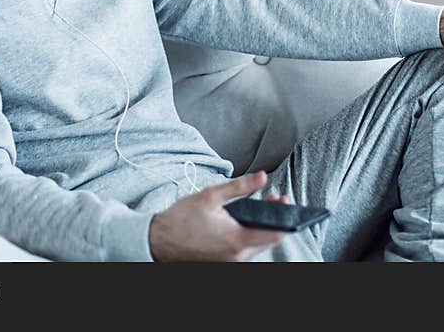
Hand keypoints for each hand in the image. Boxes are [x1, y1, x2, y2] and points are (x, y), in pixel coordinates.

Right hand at [148, 171, 288, 261]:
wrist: (158, 241)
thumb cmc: (181, 219)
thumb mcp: (211, 196)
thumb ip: (241, 187)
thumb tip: (263, 177)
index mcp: (238, 240)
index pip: (276, 233)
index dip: (285, 216)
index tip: (284, 200)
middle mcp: (238, 257)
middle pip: (269, 241)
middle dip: (274, 220)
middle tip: (272, 200)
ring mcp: (232, 264)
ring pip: (258, 246)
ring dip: (261, 229)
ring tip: (257, 209)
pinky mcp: (224, 265)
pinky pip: (245, 251)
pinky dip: (248, 237)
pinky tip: (242, 223)